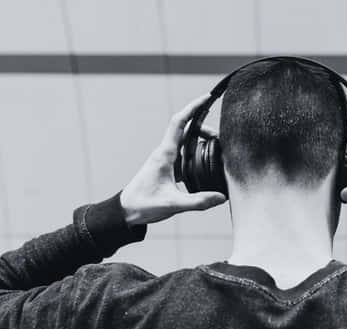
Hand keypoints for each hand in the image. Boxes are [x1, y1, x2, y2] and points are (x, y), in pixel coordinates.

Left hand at [119, 94, 227, 225]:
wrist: (126, 211)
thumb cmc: (143, 204)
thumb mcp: (172, 205)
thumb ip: (198, 201)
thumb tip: (221, 197)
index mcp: (164, 155)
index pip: (179, 123)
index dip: (193, 108)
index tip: (206, 98)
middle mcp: (165, 153)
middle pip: (186, 130)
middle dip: (204, 128)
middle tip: (221, 137)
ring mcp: (165, 160)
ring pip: (186, 143)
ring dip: (200, 141)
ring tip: (216, 149)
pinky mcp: (167, 169)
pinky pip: (184, 155)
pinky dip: (196, 154)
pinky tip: (205, 163)